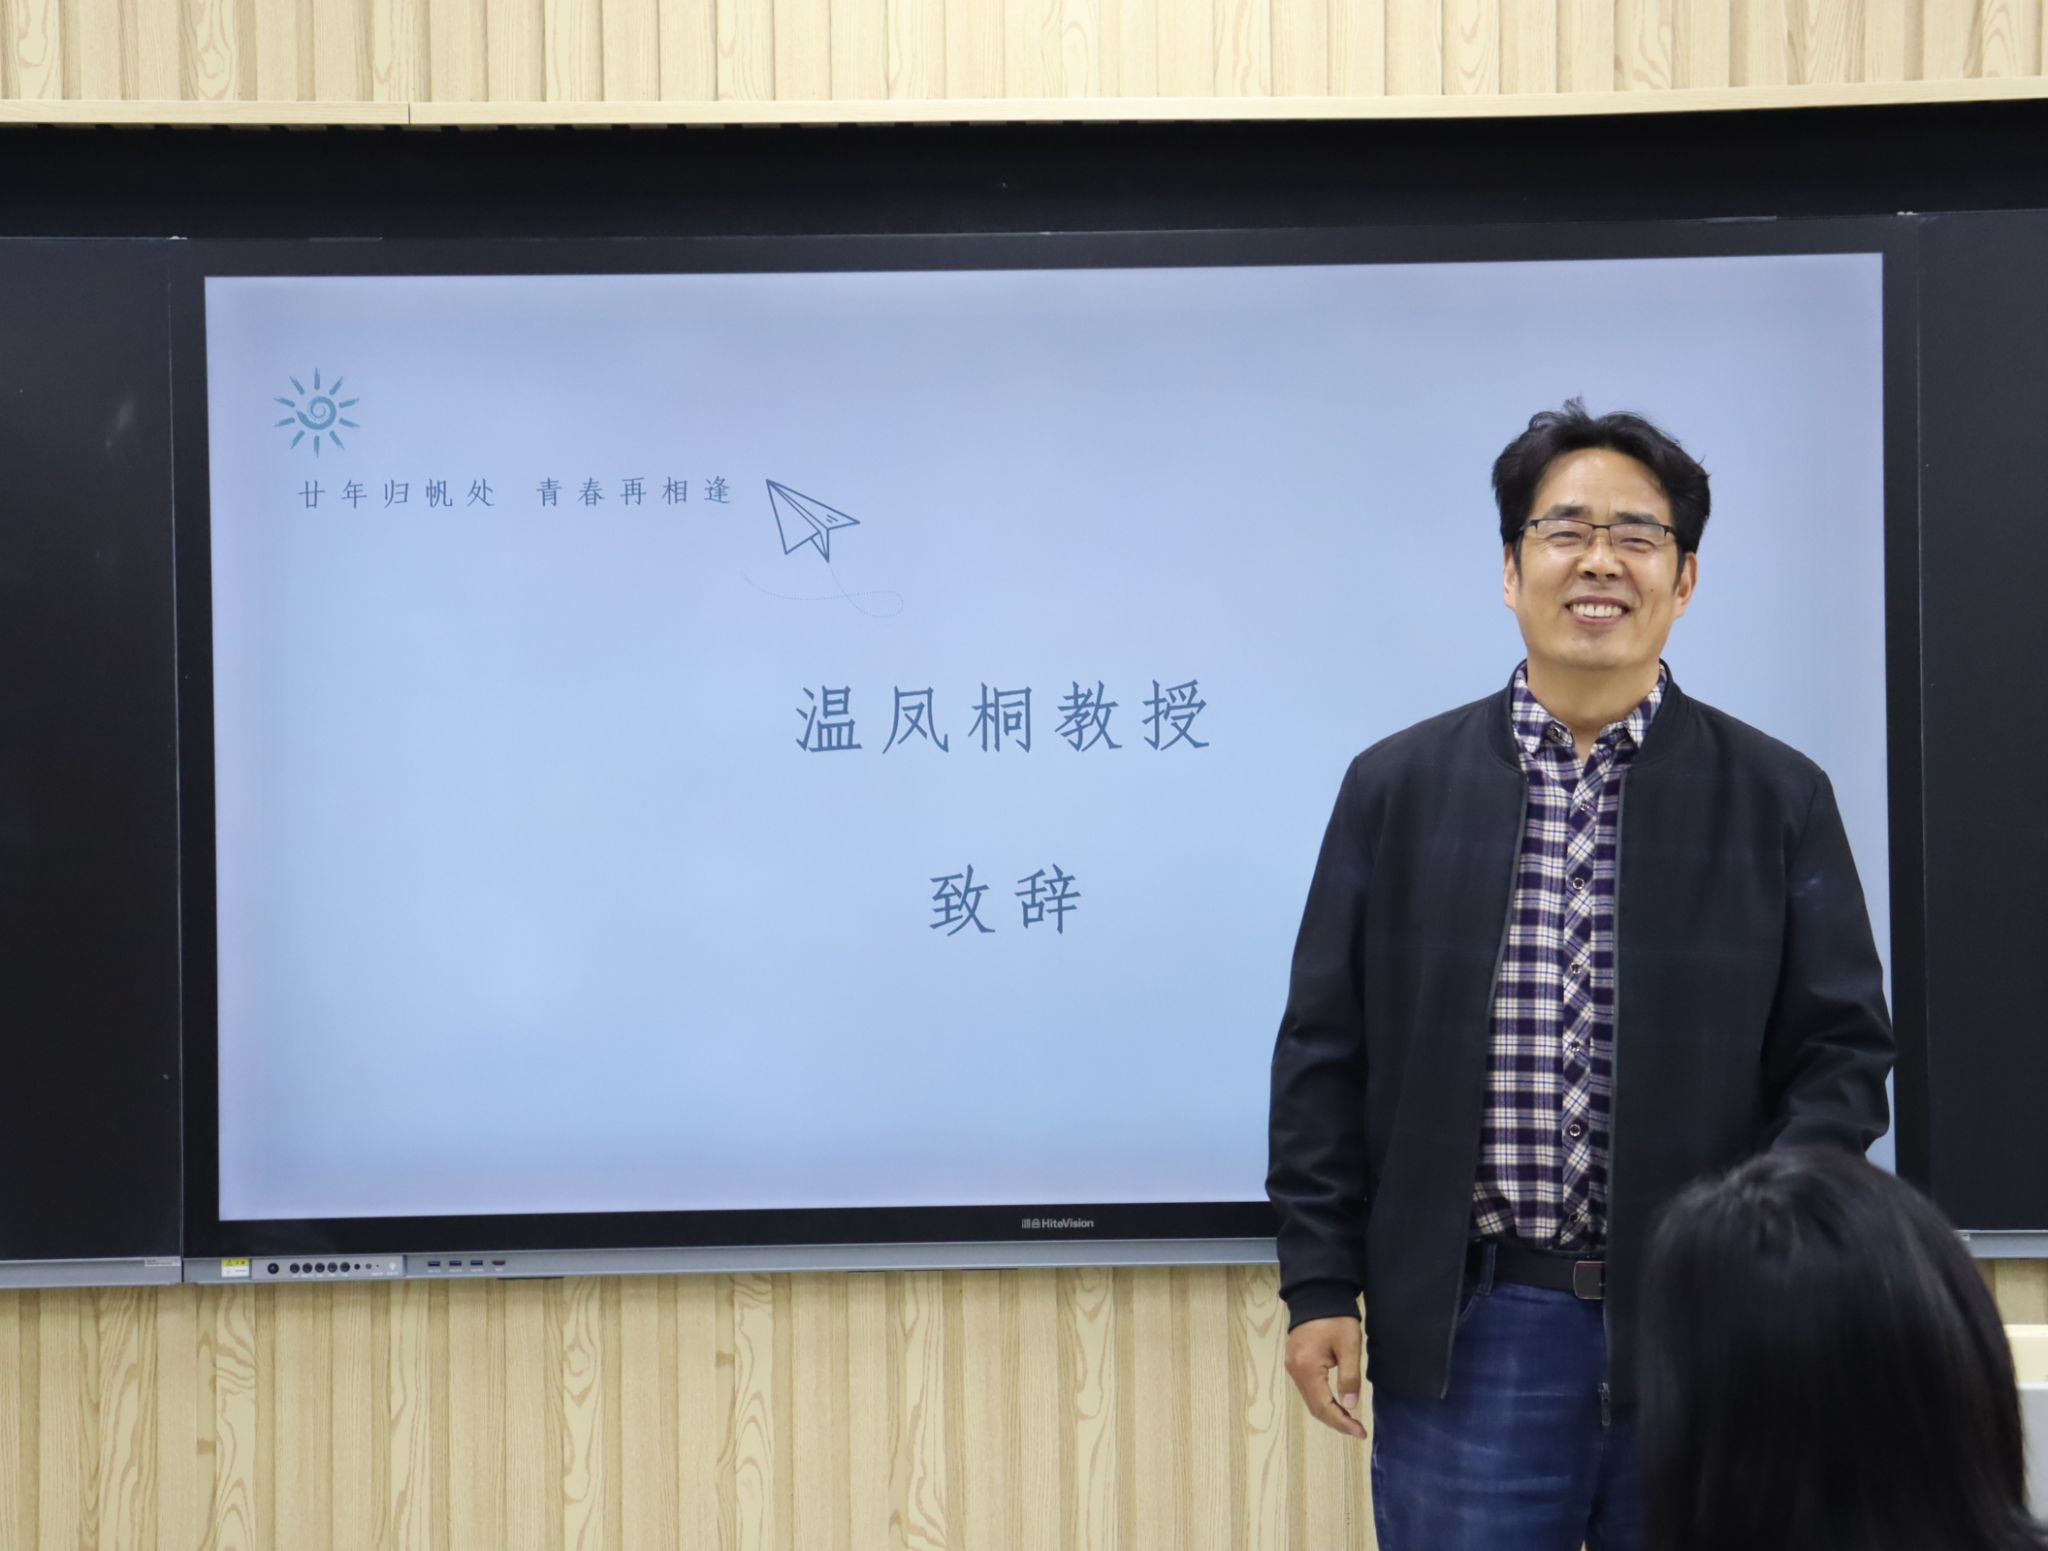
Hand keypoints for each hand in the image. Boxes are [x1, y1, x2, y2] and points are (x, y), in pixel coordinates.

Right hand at [1284, 1316, 1365, 1438]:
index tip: (1360, 1432)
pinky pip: (1309, 1389)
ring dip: (1330, 1412)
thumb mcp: (1349, 1345)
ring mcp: (1293, 1366)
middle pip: (1314, 1406)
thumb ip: (1349, 1377)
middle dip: (1336, 1421)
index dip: (1341, 1422)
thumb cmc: (1336, 1318)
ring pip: (1310, 1399)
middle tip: (1357, 1430)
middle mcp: (1295, 1370)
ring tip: (1350, 1420)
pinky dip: (1323, 1401)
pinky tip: (1337, 1403)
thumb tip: (1350, 1405)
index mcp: (1307, 1367)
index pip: (1323, 1406)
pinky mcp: (1295, 1361)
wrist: (1317, 1293)